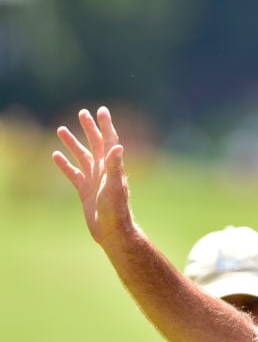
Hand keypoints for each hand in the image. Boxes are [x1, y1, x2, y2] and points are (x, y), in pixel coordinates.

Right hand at [52, 107, 133, 245]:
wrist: (112, 231)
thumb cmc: (116, 209)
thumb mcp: (115, 185)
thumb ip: (115, 166)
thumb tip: (117, 145)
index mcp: (112, 167)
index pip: (109, 141)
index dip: (105, 125)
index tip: (101, 110)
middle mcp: (103, 171)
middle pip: (95, 144)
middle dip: (89, 128)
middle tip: (82, 113)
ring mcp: (94, 180)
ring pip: (81, 157)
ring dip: (73, 143)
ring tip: (61, 129)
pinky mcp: (85, 191)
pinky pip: (73, 174)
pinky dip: (64, 164)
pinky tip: (55, 155)